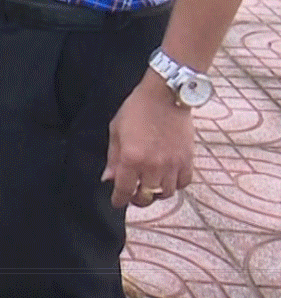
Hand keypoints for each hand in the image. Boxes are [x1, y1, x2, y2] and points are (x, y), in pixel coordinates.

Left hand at [102, 75, 194, 207]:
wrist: (165, 96)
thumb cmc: (136, 110)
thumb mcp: (116, 130)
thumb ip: (113, 158)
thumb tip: (108, 179)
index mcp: (132, 159)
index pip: (124, 190)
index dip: (119, 200)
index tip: (117, 202)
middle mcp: (153, 166)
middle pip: (146, 196)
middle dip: (137, 199)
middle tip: (133, 195)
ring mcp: (173, 164)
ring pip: (166, 193)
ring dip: (156, 194)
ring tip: (150, 187)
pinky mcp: (188, 160)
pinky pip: (183, 183)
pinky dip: (175, 185)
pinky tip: (167, 180)